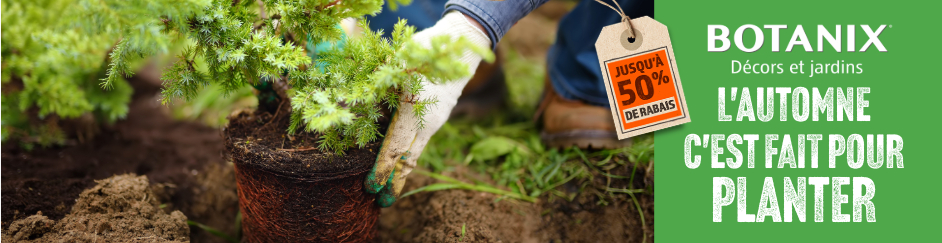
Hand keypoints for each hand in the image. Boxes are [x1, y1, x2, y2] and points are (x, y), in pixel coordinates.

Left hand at [365, 11, 491, 206]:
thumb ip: (380, 84)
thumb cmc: (427, 48)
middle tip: (380, 203)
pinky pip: (421, 142)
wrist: (464, 43)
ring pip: (416, 153)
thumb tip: (350, 102)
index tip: (370, 186)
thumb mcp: (400, 62)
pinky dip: (409, 155)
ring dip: (401, 171)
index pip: (394, 149)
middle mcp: (427, 124)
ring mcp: (435, 122)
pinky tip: (400, 160)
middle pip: (409, 161)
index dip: (382, 170)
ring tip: (389, 188)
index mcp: (415, 113)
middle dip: (394, 183)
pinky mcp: (437, 117)